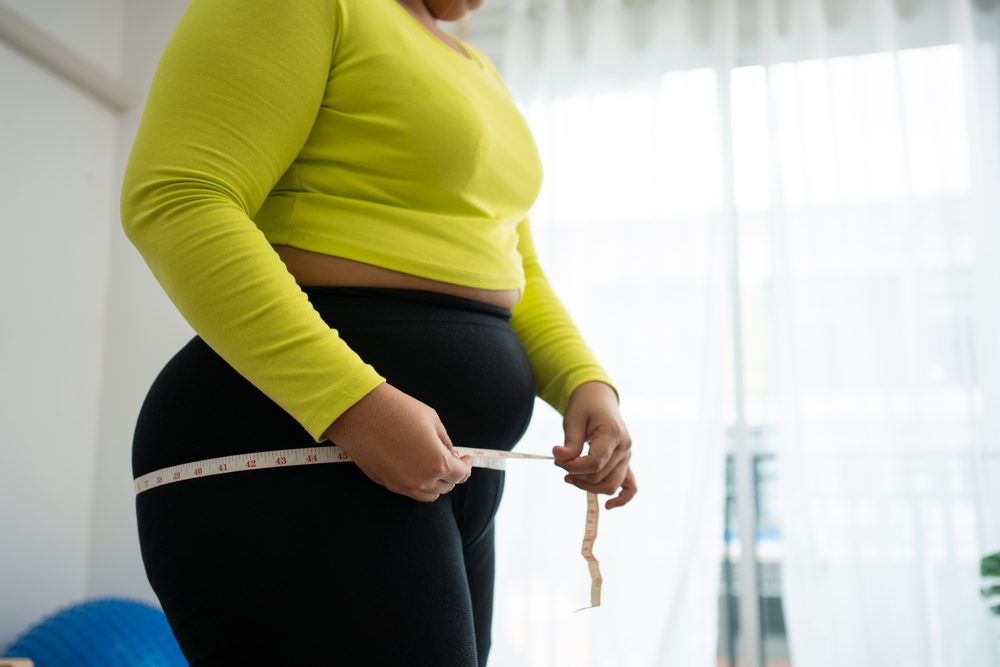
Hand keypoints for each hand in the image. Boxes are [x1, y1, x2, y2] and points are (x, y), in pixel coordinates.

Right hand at [323, 383, 473, 501]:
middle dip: (452, 473)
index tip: (467, 458)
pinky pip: (408, 490)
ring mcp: (401, 485)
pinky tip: (416, 468)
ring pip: (427, 495)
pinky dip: (417, 483)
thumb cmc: (397, 410)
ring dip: (435, 483)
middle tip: (452, 459)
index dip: (467, 466)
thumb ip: (445, 442)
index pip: (460, 475)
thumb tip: (450, 455)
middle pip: (445, 486)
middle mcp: (420, 480)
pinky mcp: (385, 483)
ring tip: (434, 466)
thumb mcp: (432, 420)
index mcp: (437, 463)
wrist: (359, 411)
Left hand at [554, 381, 636, 509]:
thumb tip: (559, 457)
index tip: (557, 459)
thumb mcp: (573, 419)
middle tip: (558, 461)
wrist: (599, 400)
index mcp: (613, 433)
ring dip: (588, 486)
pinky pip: (630, 487)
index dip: (574, 466)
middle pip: (601, 475)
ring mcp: (627, 457)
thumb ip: (570, 441)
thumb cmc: (585, 407)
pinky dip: (621, 498)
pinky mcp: (625, 463)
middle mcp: (624, 448)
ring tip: (569, 477)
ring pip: (611, 485)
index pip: (595, 462)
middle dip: (576, 473)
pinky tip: (607, 506)